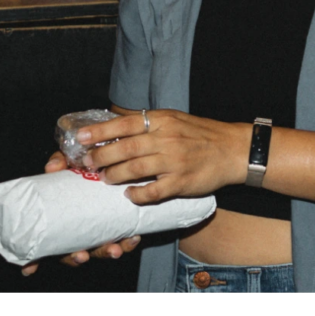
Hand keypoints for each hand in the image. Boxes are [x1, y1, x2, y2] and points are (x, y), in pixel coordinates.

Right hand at [19, 151, 142, 275]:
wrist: (110, 162)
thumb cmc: (81, 166)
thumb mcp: (69, 161)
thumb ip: (60, 161)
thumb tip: (52, 167)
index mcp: (60, 221)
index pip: (43, 245)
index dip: (34, 260)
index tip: (30, 269)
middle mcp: (76, 231)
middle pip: (72, 253)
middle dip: (76, 258)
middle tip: (82, 256)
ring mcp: (97, 232)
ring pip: (98, 251)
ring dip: (105, 253)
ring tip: (114, 250)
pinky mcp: (118, 228)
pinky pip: (122, 242)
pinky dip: (127, 244)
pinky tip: (133, 238)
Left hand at [78, 110, 249, 204]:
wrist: (233, 150)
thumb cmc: (200, 134)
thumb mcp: (173, 119)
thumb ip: (147, 122)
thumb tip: (115, 122)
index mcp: (162, 120)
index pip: (124, 123)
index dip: (100, 131)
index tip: (81, 138)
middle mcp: (167, 138)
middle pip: (125, 148)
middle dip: (101, 156)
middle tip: (88, 163)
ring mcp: (174, 161)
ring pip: (135, 169)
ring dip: (115, 175)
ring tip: (105, 178)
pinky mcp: (182, 182)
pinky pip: (154, 191)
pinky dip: (138, 194)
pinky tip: (129, 195)